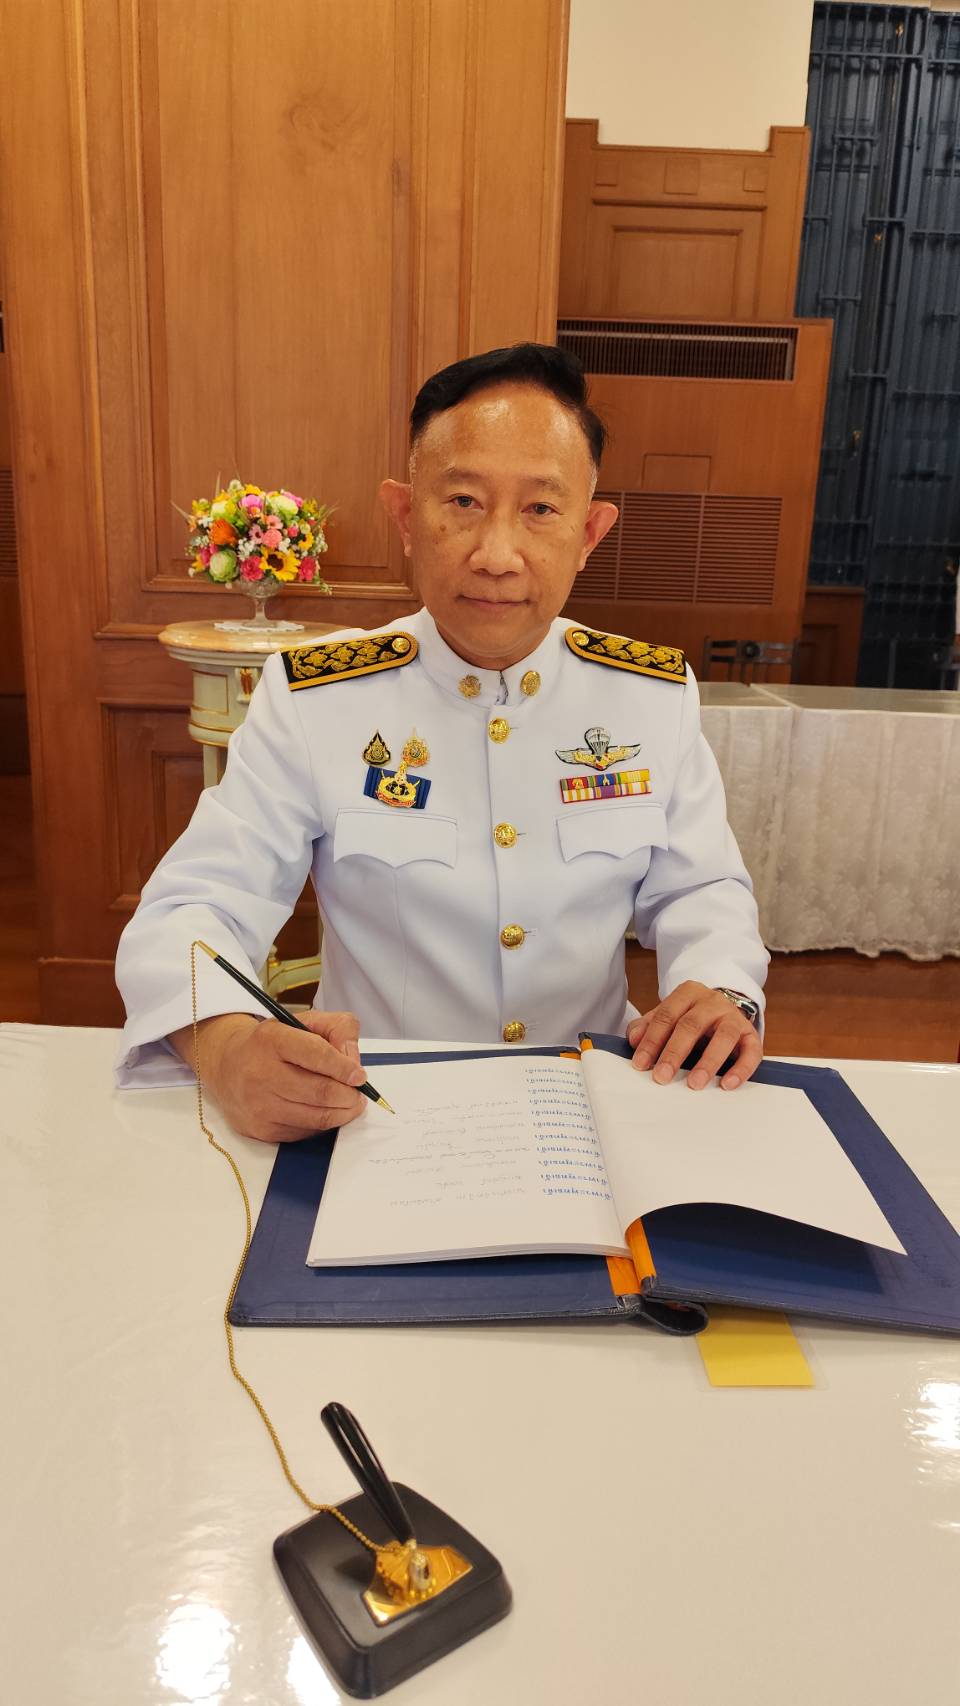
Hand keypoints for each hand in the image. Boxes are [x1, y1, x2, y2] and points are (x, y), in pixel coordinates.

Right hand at [170, 1009, 367, 1141]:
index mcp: (272, 1039)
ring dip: (343, 1113)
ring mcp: (259, 1105)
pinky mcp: (261, 1130)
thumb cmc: (272, 1043)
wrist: (226, 1065)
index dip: (344, 1067)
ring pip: (317, 1117)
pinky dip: (322, 1124)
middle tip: (359, 1093)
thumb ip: (337, 1029)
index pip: (317, 1054)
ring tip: (349, 1103)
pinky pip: (306, 1132)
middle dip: (349, 1095)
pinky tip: (324, 1111)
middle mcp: (261, 1073)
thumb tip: (354, 1062)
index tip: (360, 1076)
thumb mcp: (302, 1021)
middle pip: (321, 1092)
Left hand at [626, 981, 761, 1090]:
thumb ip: (648, 1026)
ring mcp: (734, 1016)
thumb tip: (634, 1040)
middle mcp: (712, 1002)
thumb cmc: (690, 1017)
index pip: (666, 1015)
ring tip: (695, 1083)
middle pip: (692, 1025)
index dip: (652, 1040)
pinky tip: (727, 1084)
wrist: (724, 1010)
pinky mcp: (751, 1034)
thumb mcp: (668, 1016)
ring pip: (724, 1036)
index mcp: (688, 993)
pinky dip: (741, 1069)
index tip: (641, 1064)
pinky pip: (751, 1051)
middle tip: (662, 1077)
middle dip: (675, 1053)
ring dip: (708, 1062)